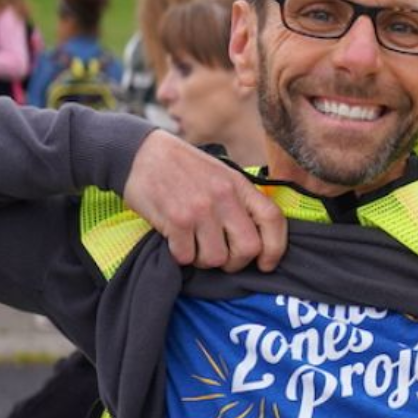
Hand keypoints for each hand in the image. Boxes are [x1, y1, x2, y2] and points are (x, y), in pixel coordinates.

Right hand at [123, 131, 286, 271]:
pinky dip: (182, 256)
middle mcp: (224, 197)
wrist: (142, 153)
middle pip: (249, 248)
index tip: (266, 264)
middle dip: (237, 262)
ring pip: (216, 259)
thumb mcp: (223, 175)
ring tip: (195, 246)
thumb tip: (259, 238)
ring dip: (205, 260)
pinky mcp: (176, 220)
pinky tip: (176, 241)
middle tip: (223, 258)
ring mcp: (200, 209)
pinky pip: (187, 257)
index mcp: (240, 186)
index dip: (276, 248)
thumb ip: (241, 201)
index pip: (273, 219)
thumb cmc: (185, 168)